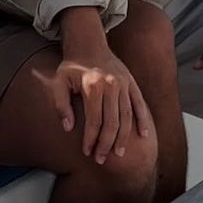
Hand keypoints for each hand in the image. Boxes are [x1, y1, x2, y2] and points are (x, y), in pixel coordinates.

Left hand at [43, 51, 151, 165]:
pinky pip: (139, 104)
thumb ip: (60, 105)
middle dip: (106, 144)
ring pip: (127, 116)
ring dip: (123, 137)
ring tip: (119, 154)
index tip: (86, 152)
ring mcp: (124, 84)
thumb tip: (68, 128)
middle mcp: (111, 85)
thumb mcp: (58, 82)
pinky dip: (143, 120)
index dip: (90, 139)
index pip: (94, 121)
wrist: (88, 43)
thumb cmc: (71, 66)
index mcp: (93, 86)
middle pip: (112, 122)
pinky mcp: (131, 82)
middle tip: (101, 159)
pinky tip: (144, 135)